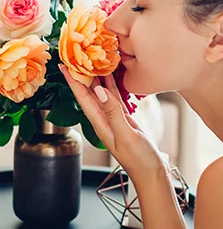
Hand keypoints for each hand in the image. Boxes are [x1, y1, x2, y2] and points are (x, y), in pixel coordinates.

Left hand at [59, 65, 167, 188]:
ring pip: (101, 93)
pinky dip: (112, 85)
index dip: (73, 82)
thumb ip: (113, 112)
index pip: (82, 98)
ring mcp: (114, 119)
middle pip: (89, 93)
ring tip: (92, 59)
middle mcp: (104, 120)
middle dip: (81, 75)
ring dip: (96, 77)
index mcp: (100, 124)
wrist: (152, 173)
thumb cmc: (139, 159)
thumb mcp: (126, 135)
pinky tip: (112, 76)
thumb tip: (99, 90)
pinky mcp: (124, 119)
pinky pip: (114, 98)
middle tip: (77, 55)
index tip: (64, 65)